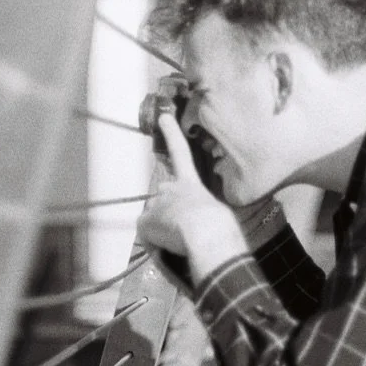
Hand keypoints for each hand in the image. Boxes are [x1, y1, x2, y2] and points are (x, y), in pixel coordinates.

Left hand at [137, 113, 249, 283]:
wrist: (207, 236)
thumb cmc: (220, 229)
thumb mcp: (215, 215)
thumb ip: (200, 213)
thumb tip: (188, 225)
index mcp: (193, 185)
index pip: (181, 154)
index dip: (172, 134)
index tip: (163, 116)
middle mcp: (172, 188)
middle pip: (164, 197)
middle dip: (168, 210)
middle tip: (181, 228)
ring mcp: (156, 203)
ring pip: (156, 219)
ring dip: (164, 230)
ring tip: (180, 244)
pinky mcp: (145, 219)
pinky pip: (148, 236)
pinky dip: (156, 245)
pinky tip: (167, 249)